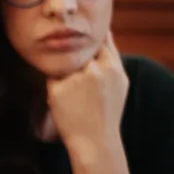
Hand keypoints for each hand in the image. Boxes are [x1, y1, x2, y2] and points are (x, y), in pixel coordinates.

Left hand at [46, 34, 128, 158]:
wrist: (95, 141)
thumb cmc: (108, 112)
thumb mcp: (120, 83)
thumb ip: (112, 59)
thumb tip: (104, 32)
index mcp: (113, 68)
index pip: (99, 41)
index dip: (91, 41)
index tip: (86, 42)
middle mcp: (94, 71)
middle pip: (79, 50)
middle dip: (77, 56)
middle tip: (80, 76)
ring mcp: (75, 80)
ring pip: (64, 63)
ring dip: (66, 72)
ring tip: (76, 95)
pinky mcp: (57, 90)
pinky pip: (52, 78)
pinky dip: (56, 87)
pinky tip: (67, 102)